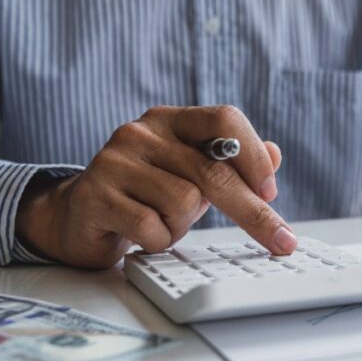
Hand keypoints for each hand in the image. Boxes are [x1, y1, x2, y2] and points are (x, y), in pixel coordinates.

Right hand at [15, 105, 294, 268]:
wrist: (79, 217)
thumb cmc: (146, 195)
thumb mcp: (193, 176)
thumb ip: (232, 164)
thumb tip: (276, 153)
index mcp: (171, 120)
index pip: (225, 118)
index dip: (254, 155)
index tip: (270, 192)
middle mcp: (141, 132)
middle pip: (212, 171)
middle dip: (252, 211)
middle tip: (282, 242)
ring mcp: (114, 160)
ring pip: (183, 202)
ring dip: (181, 225)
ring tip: (161, 222)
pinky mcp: (95, 194)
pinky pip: (152, 226)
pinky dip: (157, 240)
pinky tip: (141, 233)